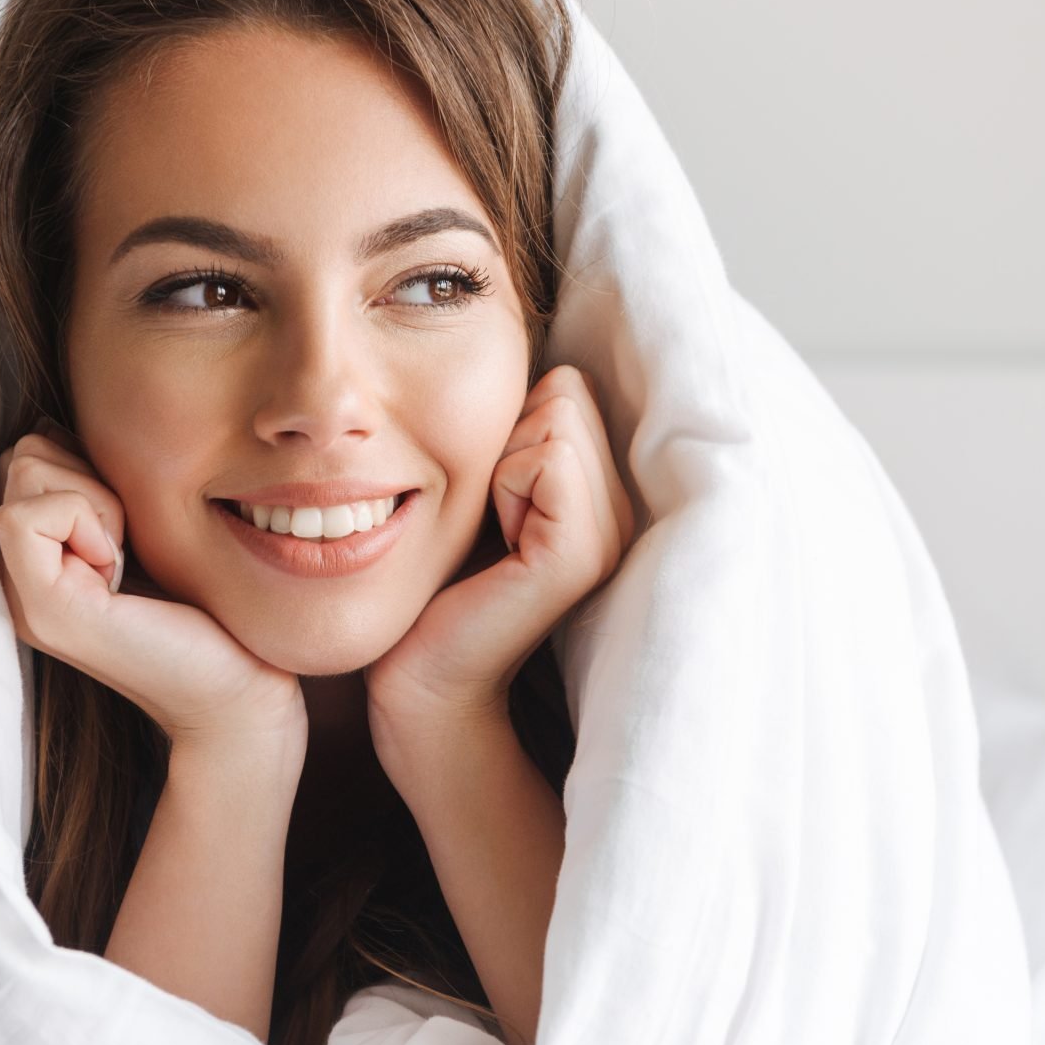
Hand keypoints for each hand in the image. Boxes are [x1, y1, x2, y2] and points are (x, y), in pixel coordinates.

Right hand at [0, 423, 303, 748]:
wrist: (238, 690)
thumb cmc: (205, 608)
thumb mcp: (141, 527)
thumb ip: (93, 486)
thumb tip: (54, 426)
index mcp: (36, 559)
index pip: (25, 454)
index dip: (86, 465)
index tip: (129, 528)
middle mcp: (15, 578)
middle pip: (19, 454)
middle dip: (87, 475)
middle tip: (128, 543)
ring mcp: (21, 596)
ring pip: (21, 472)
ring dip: (93, 498)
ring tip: (125, 559)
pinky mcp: (42, 608)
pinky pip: (28, 515)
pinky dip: (87, 520)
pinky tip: (119, 572)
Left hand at [367, 364, 634, 734]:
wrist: (422, 679)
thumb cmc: (437, 584)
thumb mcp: (480, 489)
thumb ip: (514, 433)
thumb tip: (526, 365)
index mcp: (604, 495)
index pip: (569, 386)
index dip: (509, 425)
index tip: (492, 499)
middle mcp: (622, 513)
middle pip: (566, 393)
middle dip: (507, 437)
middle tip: (489, 518)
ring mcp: (610, 536)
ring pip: (557, 418)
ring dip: (499, 463)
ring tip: (492, 533)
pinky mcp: (579, 556)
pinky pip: (547, 459)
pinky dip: (503, 484)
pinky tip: (496, 543)